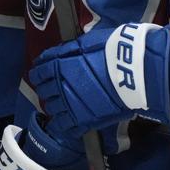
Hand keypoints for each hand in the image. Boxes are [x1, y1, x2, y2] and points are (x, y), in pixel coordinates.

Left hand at [29, 23, 169, 138]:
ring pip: (52, 108)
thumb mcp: (85, 43)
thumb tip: (54, 55)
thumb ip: (67, 51)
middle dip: (47, 90)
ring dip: (54, 106)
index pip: (38, 73)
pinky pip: (65, 126)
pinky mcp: (83, 119)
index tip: (42, 75)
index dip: (39, 74)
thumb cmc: (111, 51)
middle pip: (44, 91)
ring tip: (60, 105)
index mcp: (57, 66)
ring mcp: (69, 104)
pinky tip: (63, 124)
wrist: (132, 72)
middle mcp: (58, 86)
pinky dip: (61, 125)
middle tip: (54, 90)